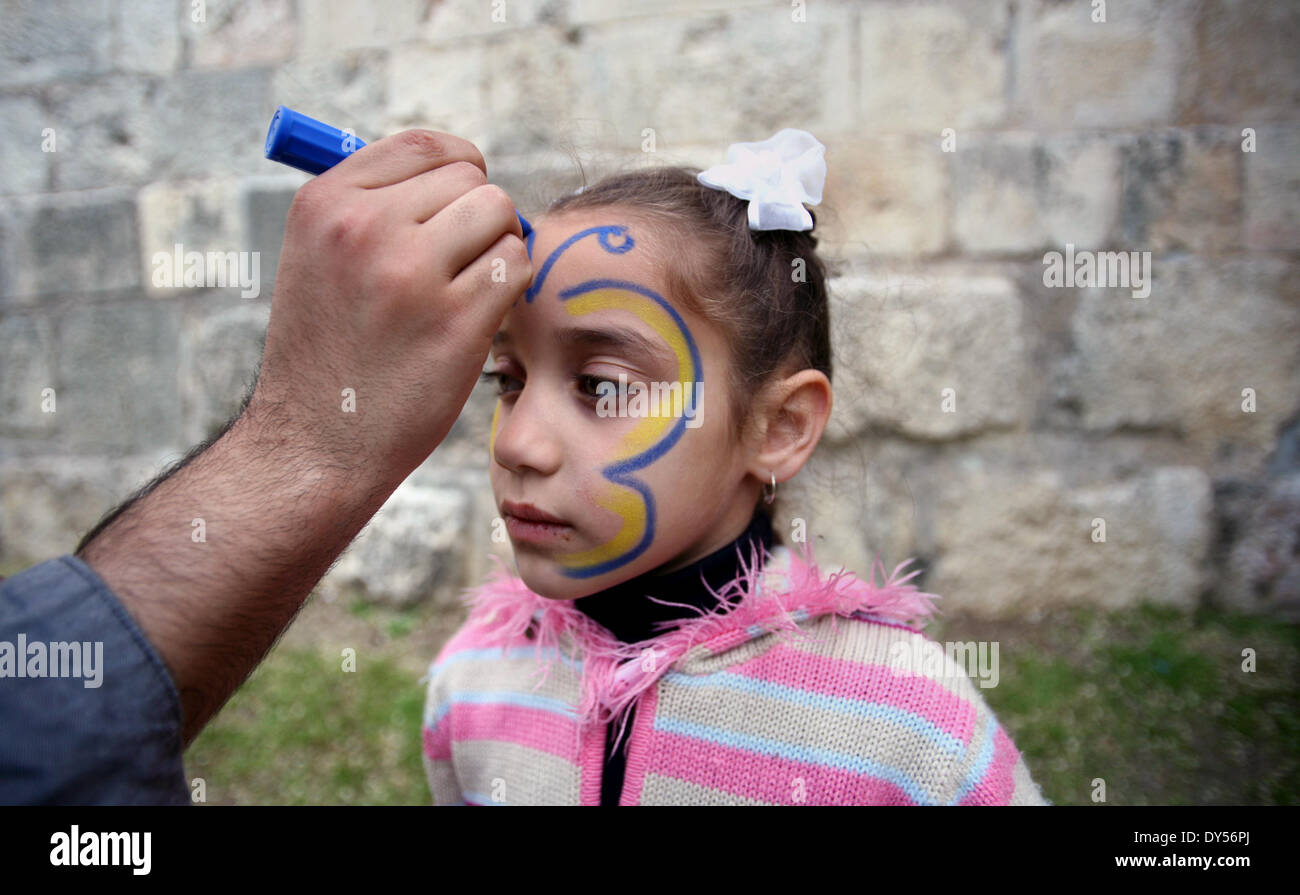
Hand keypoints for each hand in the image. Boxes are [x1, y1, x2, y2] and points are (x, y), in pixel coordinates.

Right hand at [250, 129, 531, 488]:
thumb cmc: (331, 348)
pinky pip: (516, 268)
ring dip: (499, 250)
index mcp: (327, 203)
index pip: (426, 146)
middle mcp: (366, 228)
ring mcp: (412, 275)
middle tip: (460, 266)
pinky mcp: (455, 322)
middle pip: (473, 181)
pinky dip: (509, 288)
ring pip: (502, 218)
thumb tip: (463, 169)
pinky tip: (477, 317)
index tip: (460, 207)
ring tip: (466, 290)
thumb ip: (376, 204)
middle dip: (481, 218)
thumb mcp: (320, 256)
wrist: (317, 442)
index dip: (461, 170)